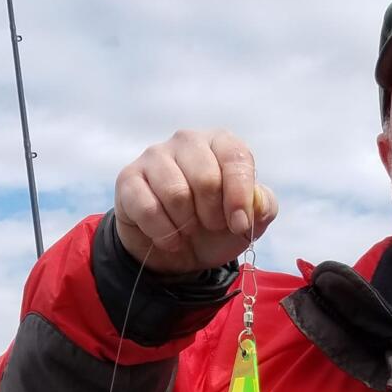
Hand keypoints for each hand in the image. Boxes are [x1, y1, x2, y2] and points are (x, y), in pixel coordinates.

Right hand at [113, 129, 277, 274]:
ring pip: (176, 194)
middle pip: (206, 178)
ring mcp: (155, 156)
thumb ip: (263, 207)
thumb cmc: (215, 226)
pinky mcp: (129, 179)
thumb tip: (258, 202)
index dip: (239, 196)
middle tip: (210, 225)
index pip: (235, 157)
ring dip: (187, 225)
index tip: (239, 225)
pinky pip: (148, 209)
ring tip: (189, 229)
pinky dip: (164, 234)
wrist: (178, 250)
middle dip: (213, 215)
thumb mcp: (247, 221)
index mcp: (220, 143)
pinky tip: (170, 238)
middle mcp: (187, 141)